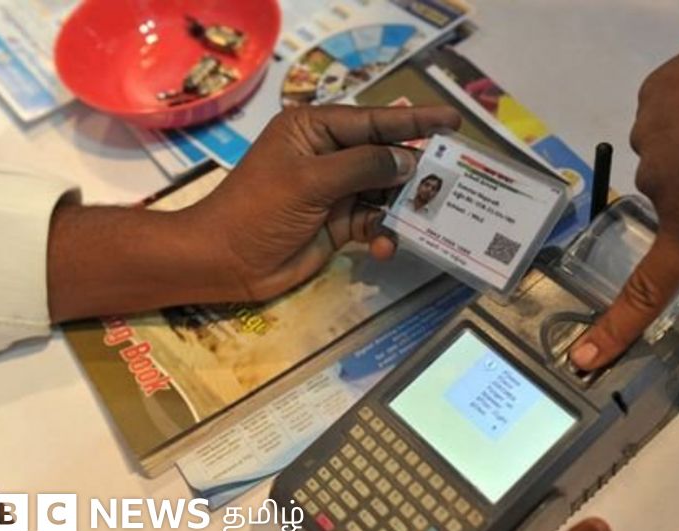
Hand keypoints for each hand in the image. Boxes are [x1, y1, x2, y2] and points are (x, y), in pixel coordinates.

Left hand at [188, 105, 460, 301]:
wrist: (225, 262)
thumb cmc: (259, 210)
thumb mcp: (310, 181)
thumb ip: (362, 166)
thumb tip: (407, 161)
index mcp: (314, 129)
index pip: (373, 121)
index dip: (414, 122)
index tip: (453, 121)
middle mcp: (328, 155)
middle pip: (384, 156)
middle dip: (415, 170)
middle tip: (454, 179)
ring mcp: (335, 191)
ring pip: (384, 192)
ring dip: (402, 208)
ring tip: (426, 219)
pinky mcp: (338, 223)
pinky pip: (374, 221)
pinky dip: (384, 233)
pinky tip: (385, 246)